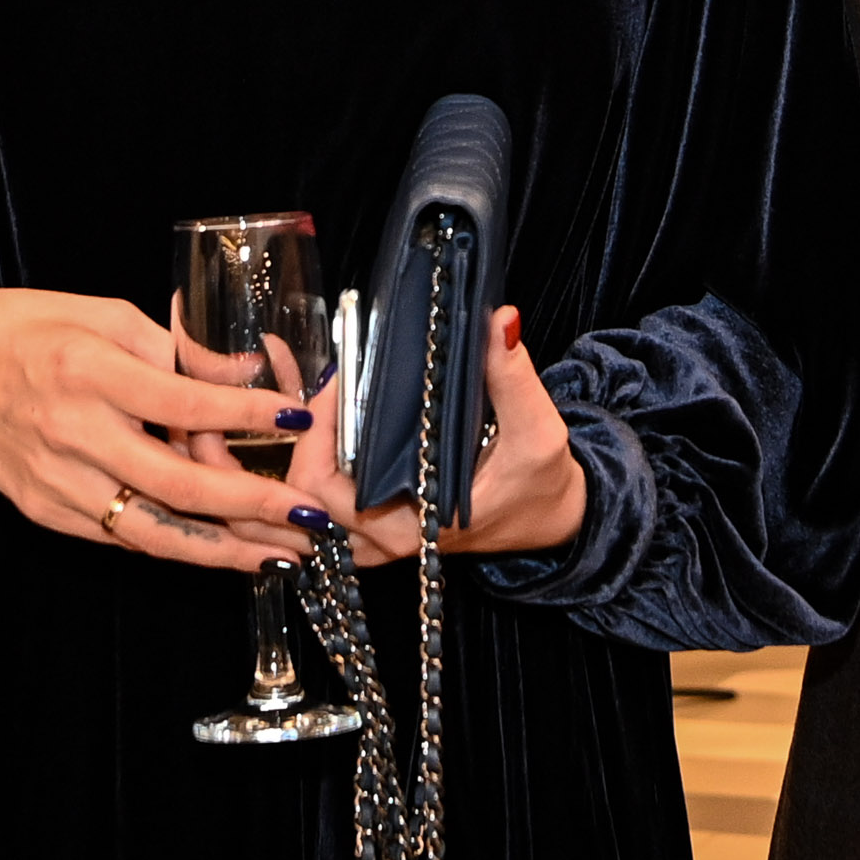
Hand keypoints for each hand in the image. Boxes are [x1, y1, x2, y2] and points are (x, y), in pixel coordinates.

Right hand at [0, 287, 320, 574]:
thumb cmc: (22, 329)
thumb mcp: (101, 313)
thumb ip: (173, 348)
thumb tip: (244, 373)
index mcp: (87, 371)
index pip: (184, 402)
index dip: (247, 415)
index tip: (300, 418)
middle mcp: (71, 434)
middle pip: (176, 484)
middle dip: (252, 506)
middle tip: (309, 517)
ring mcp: (56, 482)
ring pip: (152, 531)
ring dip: (223, 549)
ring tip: (280, 554)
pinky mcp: (46, 512)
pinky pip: (121, 537)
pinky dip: (175, 546)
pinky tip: (221, 549)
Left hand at [316, 308, 587, 567]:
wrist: (554, 516)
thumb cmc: (542, 482)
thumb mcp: (537, 430)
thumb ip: (513, 378)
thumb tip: (499, 322)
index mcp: (417, 526)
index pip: (332, 491)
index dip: (320, 435)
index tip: (338, 382)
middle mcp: (390, 538)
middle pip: (309, 500)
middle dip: (305, 439)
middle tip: (329, 385)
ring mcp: (384, 536)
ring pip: (315, 511)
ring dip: (307, 460)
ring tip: (323, 405)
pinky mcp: (387, 526)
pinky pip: (333, 510)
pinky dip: (319, 474)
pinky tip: (326, 431)